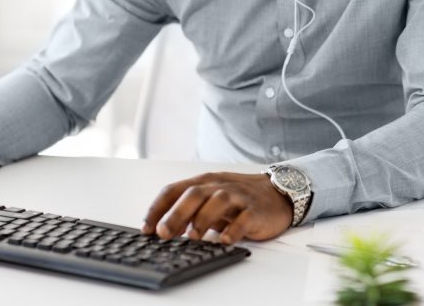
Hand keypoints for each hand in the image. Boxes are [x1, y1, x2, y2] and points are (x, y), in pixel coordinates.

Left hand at [141, 172, 292, 244]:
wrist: (276, 194)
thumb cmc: (238, 199)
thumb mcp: (210, 200)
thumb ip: (190, 211)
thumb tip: (162, 230)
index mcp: (203, 182)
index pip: (174, 190)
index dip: (158, 208)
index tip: (146, 228)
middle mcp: (218, 186)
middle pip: (194, 194)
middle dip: (176, 214)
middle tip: (163, 233)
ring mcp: (238, 196)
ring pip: (218, 201)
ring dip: (203, 219)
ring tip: (192, 237)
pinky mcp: (255, 210)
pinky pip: (244, 218)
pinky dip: (234, 229)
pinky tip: (225, 241)